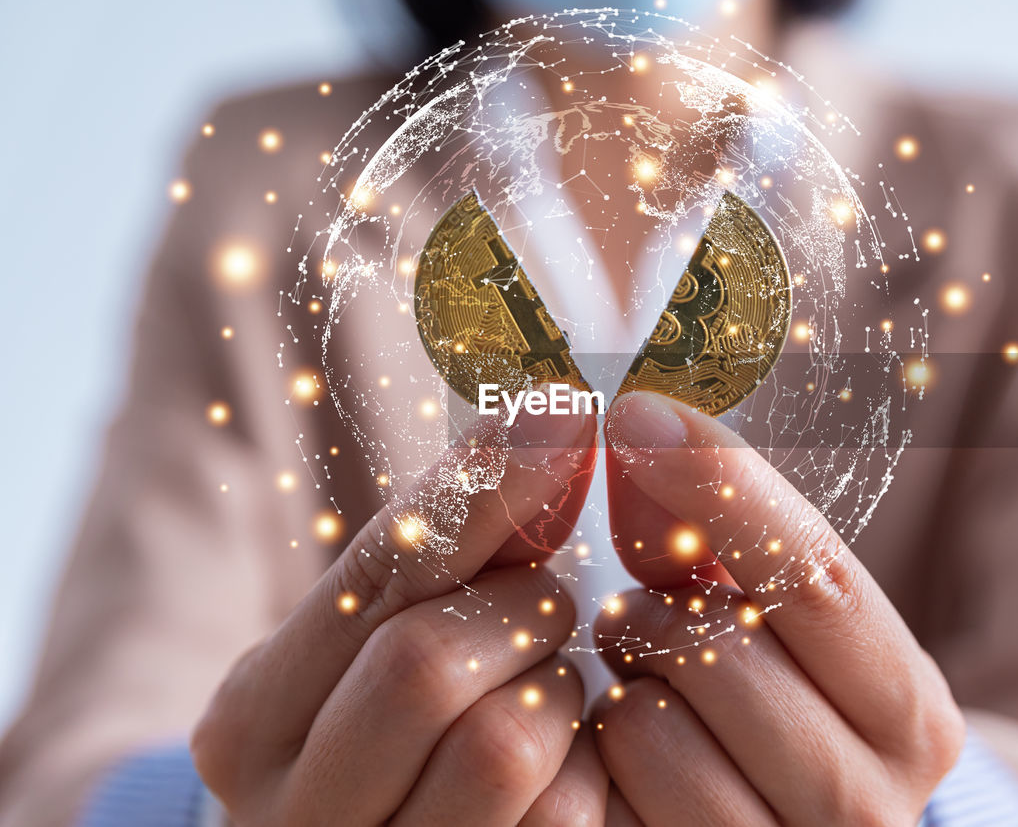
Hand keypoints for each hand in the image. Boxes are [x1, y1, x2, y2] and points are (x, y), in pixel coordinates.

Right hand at [192, 404, 607, 825]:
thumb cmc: (384, 721)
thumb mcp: (378, 633)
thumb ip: (448, 538)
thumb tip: (553, 414)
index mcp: (247, 721)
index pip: (371, 579)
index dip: (482, 493)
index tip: (565, 416)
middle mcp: (288, 814)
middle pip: (421, 665)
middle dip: (515, 613)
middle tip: (541, 608)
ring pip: (501, 746)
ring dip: (554, 692)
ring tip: (544, 689)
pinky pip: (564, 818)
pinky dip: (586, 770)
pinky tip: (566, 760)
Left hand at [592, 392, 964, 825]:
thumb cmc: (775, 709)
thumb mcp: (776, 623)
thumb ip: (715, 531)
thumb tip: (642, 430)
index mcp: (912, 715)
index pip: (814, 576)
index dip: (719, 484)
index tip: (638, 414)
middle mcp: (870, 806)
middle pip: (720, 644)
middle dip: (657, 605)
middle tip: (649, 617)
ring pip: (646, 720)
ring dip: (621, 683)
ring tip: (646, 691)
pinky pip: (601, 789)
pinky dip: (594, 755)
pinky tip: (623, 759)